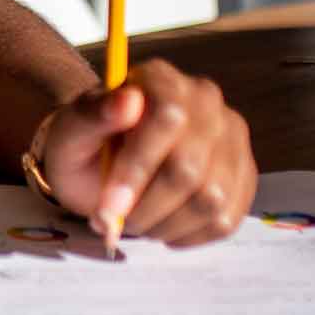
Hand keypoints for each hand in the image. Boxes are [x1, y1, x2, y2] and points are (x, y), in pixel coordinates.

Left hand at [35, 59, 257, 247]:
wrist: (104, 164)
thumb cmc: (85, 145)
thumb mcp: (71, 132)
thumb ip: (91, 115)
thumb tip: (127, 101)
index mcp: (162, 79)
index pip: (167, 118)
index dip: (137, 168)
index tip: (107, 206)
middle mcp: (206, 101)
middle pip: (190, 167)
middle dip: (145, 206)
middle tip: (112, 221)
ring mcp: (232, 138)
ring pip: (211, 199)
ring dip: (165, 225)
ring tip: (136, 221)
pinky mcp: (244, 174)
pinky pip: (225, 219)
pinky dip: (187, 235)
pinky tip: (161, 226)